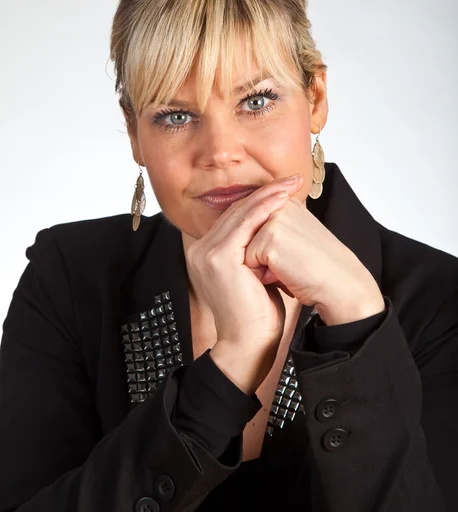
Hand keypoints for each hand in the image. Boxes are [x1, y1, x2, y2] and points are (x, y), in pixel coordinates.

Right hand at [185, 174, 301, 392]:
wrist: (249, 344)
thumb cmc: (256, 312)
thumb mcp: (253, 272)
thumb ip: (254, 249)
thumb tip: (274, 225)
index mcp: (205, 252)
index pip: (233, 217)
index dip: (259, 200)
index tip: (284, 188)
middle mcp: (199, 249)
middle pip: (235, 211)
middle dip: (265, 192)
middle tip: (291, 179)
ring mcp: (205, 253)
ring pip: (240, 214)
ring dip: (268, 196)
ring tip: (291, 184)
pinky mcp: (218, 258)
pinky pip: (244, 226)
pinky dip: (264, 209)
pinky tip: (282, 199)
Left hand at [244, 175, 384, 325]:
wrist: (340, 286)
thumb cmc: (317, 268)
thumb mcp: (294, 239)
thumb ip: (271, 229)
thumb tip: (244, 236)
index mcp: (286, 202)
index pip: (251, 226)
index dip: (264, 250)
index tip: (291, 256)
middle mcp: (280, 204)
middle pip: (244, 236)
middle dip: (259, 256)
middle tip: (288, 265)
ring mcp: (275, 218)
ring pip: (243, 248)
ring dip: (260, 266)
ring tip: (287, 269)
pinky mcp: (270, 236)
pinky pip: (247, 260)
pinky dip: (261, 274)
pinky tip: (285, 275)